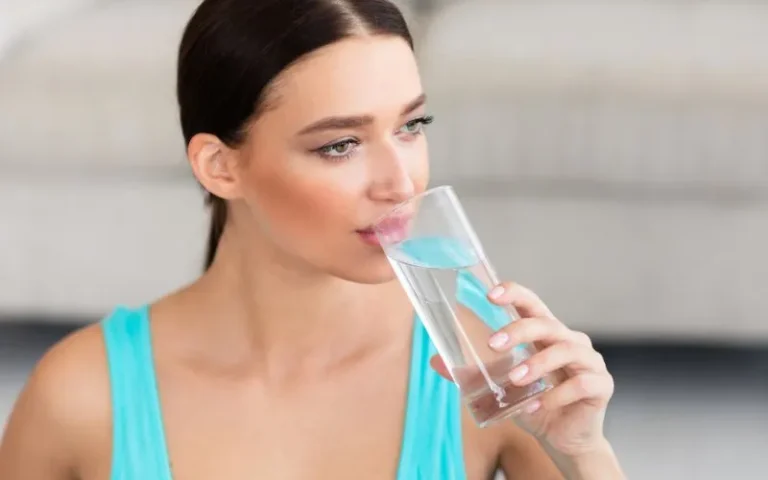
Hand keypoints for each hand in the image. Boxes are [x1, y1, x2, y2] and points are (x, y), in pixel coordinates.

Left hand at [430, 281, 614, 458]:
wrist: (564, 441)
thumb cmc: (535, 405)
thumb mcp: (500, 388)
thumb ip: (473, 373)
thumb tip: (435, 360)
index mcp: (547, 334)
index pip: (532, 304)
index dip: (514, 294)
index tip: (491, 294)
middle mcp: (571, 340)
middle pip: (547, 323)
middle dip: (519, 330)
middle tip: (494, 344)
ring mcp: (589, 362)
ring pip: (566, 350)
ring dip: (537, 364)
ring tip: (515, 380)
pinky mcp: (601, 386)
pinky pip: (581, 384)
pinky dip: (556, 395)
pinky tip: (537, 406)